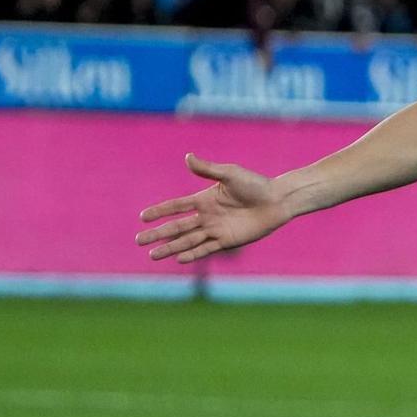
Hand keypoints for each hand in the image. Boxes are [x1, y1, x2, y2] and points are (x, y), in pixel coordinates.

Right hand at [135, 154, 290, 263]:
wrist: (277, 201)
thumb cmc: (255, 184)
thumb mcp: (229, 174)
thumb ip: (207, 170)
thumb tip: (187, 157)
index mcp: (204, 199)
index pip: (175, 207)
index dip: (159, 211)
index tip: (142, 217)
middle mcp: (207, 216)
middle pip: (176, 227)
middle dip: (157, 234)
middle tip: (138, 241)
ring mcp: (216, 230)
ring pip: (187, 241)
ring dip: (170, 248)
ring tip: (152, 255)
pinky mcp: (228, 241)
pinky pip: (206, 249)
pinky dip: (192, 254)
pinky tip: (179, 259)